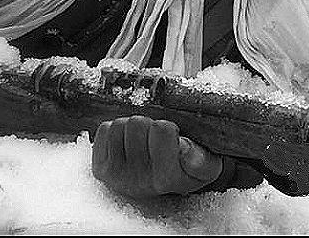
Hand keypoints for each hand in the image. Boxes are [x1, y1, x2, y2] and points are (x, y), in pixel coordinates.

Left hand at [92, 116, 221, 197]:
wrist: (165, 186)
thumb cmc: (188, 170)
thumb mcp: (207, 167)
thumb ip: (202, 160)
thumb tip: (183, 148)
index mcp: (167, 179)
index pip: (162, 129)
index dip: (169, 128)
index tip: (174, 140)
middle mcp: (139, 182)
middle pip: (137, 123)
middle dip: (149, 126)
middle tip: (156, 140)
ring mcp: (116, 177)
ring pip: (120, 125)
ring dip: (132, 128)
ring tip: (143, 142)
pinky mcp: (100, 170)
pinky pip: (105, 130)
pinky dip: (116, 132)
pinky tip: (127, 145)